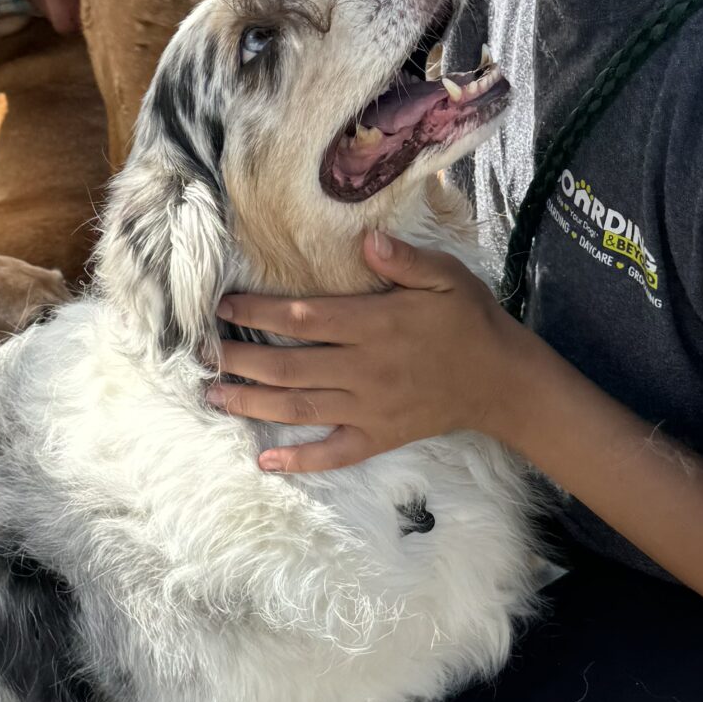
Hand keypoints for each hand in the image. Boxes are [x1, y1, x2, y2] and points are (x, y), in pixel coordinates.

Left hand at [209, 230, 521, 473]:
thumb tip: (365, 240)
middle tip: (201, 353)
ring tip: (212, 395)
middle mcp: (364, 368)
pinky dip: (299, 461)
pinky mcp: (378, 436)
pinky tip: (265, 461)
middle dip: (239, 359)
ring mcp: (368, 407)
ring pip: (298, 408)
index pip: (302, 318)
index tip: (222, 306)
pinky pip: (333, 453)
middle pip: (288, 365)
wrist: (501, 380)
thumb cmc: (469, 320)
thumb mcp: (445, 275)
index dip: (257, 311)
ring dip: (251, 402)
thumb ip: (402, 259)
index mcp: (374, 325)